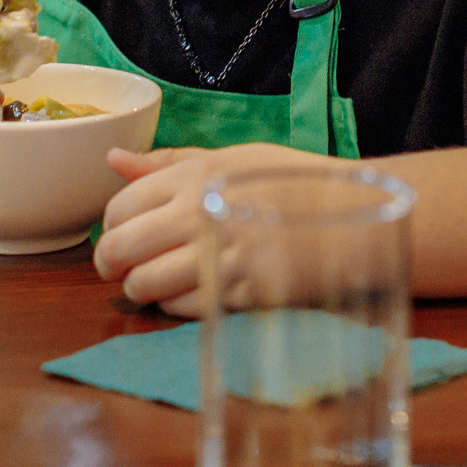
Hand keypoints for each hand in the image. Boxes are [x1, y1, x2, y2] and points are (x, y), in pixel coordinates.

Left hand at [92, 142, 322, 315]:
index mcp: (197, 177)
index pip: (121, 206)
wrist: (356, 217)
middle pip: (123, 249)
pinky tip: (187, 294)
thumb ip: (171, 162)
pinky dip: (174, 306)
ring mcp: (221, 259)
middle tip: (118, 268)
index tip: (119, 233)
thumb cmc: (295, 182)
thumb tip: (113, 159)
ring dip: (140, 289)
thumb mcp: (236, 157)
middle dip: (111, 264)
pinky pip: (183, 309)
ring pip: (146, 285)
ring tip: (152, 283)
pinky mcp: (241, 295)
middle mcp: (202, 216)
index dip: (111, 226)